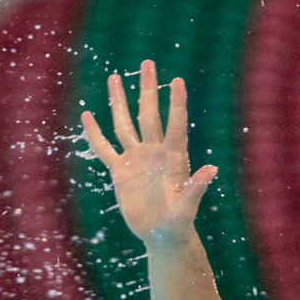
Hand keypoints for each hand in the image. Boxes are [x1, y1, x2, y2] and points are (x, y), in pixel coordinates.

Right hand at [82, 59, 216, 247]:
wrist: (161, 236)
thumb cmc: (178, 224)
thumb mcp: (186, 209)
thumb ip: (196, 189)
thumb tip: (211, 169)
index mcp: (173, 158)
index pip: (175, 125)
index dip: (176, 103)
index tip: (177, 80)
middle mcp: (154, 152)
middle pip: (149, 114)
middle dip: (148, 89)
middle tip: (148, 63)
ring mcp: (136, 159)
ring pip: (125, 124)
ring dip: (120, 101)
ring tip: (114, 76)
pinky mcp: (119, 171)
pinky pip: (104, 148)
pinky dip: (95, 133)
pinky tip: (88, 116)